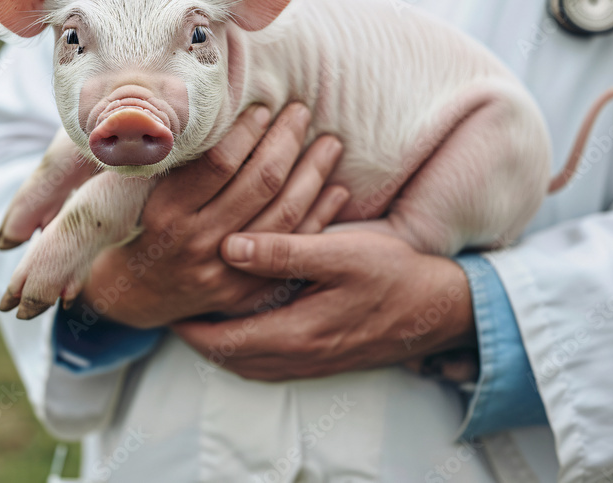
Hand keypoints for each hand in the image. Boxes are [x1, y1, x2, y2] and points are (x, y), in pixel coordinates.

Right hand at [77, 103, 349, 328]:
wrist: (131, 295)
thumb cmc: (134, 226)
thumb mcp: (139, 192)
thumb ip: (173, 158)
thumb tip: (209, 105)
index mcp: (167, 213)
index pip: (219, 163)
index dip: (247, 131)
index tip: (264, 108)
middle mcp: (197, 243)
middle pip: (259, 184)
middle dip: (287, 141)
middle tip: (301, 113)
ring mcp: (224, 271)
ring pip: (285, 215)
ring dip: (313, 174)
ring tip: (329, 144)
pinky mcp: (246, 293)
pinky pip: (293, 250)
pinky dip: (320, 218)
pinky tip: (336, 189)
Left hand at [172, 230, 476, 380]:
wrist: (445, 308)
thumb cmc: (394, 272)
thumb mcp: (339, 253)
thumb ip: (283, 251)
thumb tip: (229, 247)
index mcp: (297, 332)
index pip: (225, 342)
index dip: (192, 328)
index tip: (168, 308)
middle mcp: (302, 356)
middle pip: (233, 360)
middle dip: (201, 341)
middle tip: (175, 314)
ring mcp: (316, 362)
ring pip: (252, 366)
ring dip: (223, 348)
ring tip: (202, 322)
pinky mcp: (329, 359)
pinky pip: (274, 365)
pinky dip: (249, 352)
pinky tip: (247, 332)